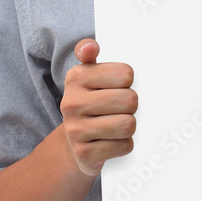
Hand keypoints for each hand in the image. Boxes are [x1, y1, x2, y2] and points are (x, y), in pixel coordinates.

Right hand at [60, 39, 136, 176]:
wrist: (75, 141)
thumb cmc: (91, 100)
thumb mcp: (89, 74)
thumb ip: (89, 52)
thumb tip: (90, 46)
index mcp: (76, 77)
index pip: (126, 74)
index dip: (127, 82)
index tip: (116, 86)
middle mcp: (71, 102)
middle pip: (130, 100)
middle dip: (130, 106)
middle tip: (118, 108)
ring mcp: (76, 130)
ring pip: (128, 125)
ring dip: (128, 126)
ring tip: (115, 124)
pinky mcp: (85, 154)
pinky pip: (124, 145)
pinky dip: (123, 144)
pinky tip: (111, 140)